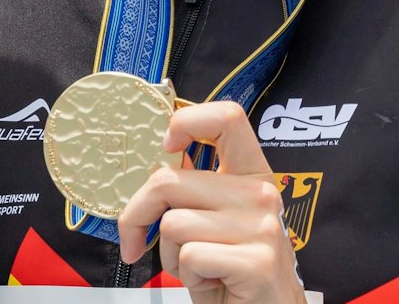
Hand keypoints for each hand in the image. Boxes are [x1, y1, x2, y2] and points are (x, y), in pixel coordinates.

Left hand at [117, 101, 305, 303]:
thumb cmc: (230, 272)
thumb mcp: (213, 222)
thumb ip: (192, 190)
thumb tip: (151, 164)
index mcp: (252, 175)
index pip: (227, 118)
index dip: (185, 122)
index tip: (165, 149)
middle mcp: (261, 194)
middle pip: (170, 181)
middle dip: (138, 214)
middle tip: (136, 240)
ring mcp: (262, 227)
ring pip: (173, 223)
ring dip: (169, 254)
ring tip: (197, 266)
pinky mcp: (256, 262)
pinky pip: (189, 255)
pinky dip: (187, 275)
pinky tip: (212, 281)